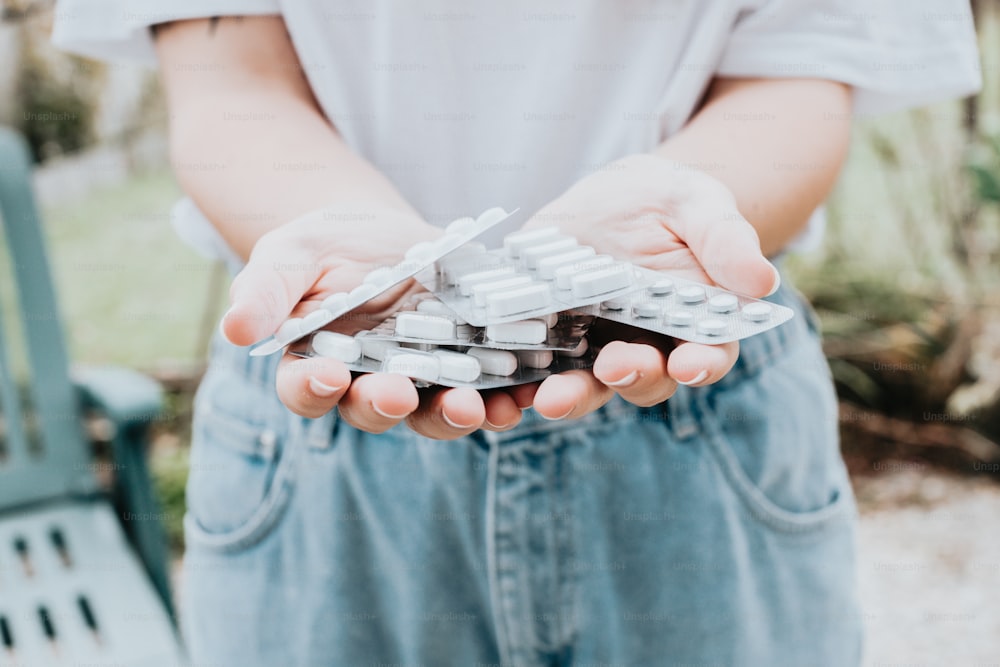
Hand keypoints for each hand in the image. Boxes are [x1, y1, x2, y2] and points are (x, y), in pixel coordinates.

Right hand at [221, 205, 526, 437]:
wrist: (389, 232)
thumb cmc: (330, 243)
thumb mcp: (295, 251)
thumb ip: (267, 288)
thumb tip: (232, 329)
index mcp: (314, 365)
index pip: (304, 388)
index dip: (312, 388)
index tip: (326, 375)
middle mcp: (366, 385)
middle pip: (372, 410)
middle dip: (384, 405)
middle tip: (398, 393)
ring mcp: (421, 381)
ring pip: (431, 411)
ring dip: (450, 415)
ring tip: (471, 406)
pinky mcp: (468, 367)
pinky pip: (484, 393)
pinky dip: (501, 400)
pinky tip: (517, 397)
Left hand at [523, 154, 780, 418]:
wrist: (612, 197)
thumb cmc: (668, 201)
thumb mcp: (697, 203)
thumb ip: (725, 240)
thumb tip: (761, 281)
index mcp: (694, 324)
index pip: (707, 354)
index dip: (702, 363)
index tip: (691, 363)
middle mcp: (646, 348)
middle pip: (643, 378)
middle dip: (631, 377)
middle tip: (616, 367)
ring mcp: (593, 348)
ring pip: (585, 384)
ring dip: (569, 395)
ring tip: (549, 397)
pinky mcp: (546, 339)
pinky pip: (533, 369)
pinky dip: (517, 382)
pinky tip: (500, 386)